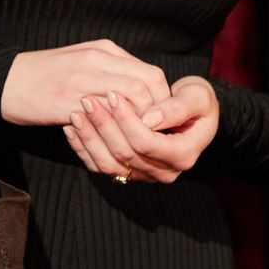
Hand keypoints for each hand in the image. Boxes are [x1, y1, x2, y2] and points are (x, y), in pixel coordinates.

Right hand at [0, 41, 172, 126]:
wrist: (5, 81)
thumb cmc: (44, 75)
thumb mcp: (81, 63)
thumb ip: (111, 73)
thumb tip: (141, 96)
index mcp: (103, 51)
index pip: (151, 75)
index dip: (162, 101)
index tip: (159, 122)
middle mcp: (98, 60)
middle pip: (148, 84)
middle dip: (158, 113)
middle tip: (154, 136)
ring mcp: (83, 78)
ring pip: (134, 97)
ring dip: (140, 123)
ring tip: (137, 141)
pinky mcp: (68, 99)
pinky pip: (106, 114)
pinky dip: (116, 129)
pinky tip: (113, 142)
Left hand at [63, 76, 219, 183]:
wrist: (193, 114)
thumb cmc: (197, 102)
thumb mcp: (197, 98)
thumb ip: (177, 108)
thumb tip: (149, 118)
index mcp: (183, 155)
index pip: (146, 142)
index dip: (127, 120)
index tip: (113, 94)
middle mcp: (164, 171)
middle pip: (125, 154)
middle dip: (104, 126)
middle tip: (87, 99)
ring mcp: (145, 175)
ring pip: (109, 164)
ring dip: (90, 138)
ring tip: (76, 112)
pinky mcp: (129, 172)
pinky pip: (101, 166)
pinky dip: (84, 148)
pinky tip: (72, 127)